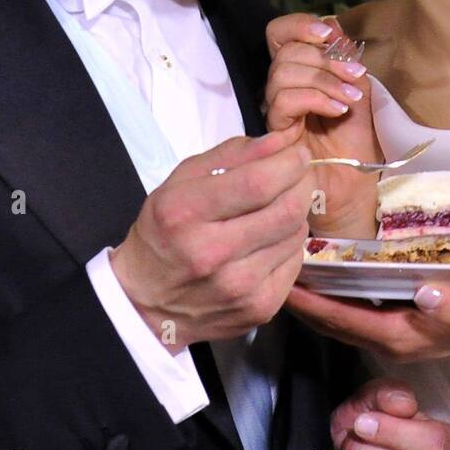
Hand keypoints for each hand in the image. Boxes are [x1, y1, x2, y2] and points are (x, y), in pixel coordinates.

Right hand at [110, 129, 314, 347]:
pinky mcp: (259, 308)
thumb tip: (280, 142)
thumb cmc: (164, 233)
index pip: (258, 182)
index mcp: (186, 213)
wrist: (146, 304)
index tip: (296, 153)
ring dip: (297, 210)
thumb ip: (231, 155)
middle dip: (302, 182)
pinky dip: (290, 241)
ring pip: (296, 233)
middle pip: (286, 208)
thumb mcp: (181, 182)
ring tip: (280, 204)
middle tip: (298, 173)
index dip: (289, 162)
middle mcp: (212, 252)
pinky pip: (295, 261)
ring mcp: (238, 286)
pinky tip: (273, 237)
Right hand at [264, 13, 379, 237]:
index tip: (328, 35)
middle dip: (325, 58)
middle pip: (285, 51)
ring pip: (282, 73)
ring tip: (349, 99)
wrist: (356, 184)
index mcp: (299, 71)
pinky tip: (337, 111)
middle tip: (355, 77)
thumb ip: (344, 57)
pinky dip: (315, 99)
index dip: (299, 24)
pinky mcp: (275, 133)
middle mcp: (281, 87)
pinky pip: (284, 101)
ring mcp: (276, 111)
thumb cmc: (357, 139)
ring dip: (324, 80)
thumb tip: (332, 26)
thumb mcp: (358, 87)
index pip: (279, 33)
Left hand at [289, 277, 449, 366]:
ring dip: (312, 298)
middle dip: (300, 298)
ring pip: (340, 319)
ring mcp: (395, 334)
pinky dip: (333, 296)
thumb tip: (423, 292)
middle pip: (331, 322)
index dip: (310, 301)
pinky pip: (355, 313)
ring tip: (286, 263)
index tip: (282, 274)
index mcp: (406, 335)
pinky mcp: (401, 324)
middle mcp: (392, 339)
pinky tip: (323, 273)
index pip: (343, 319)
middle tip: (272, 258)